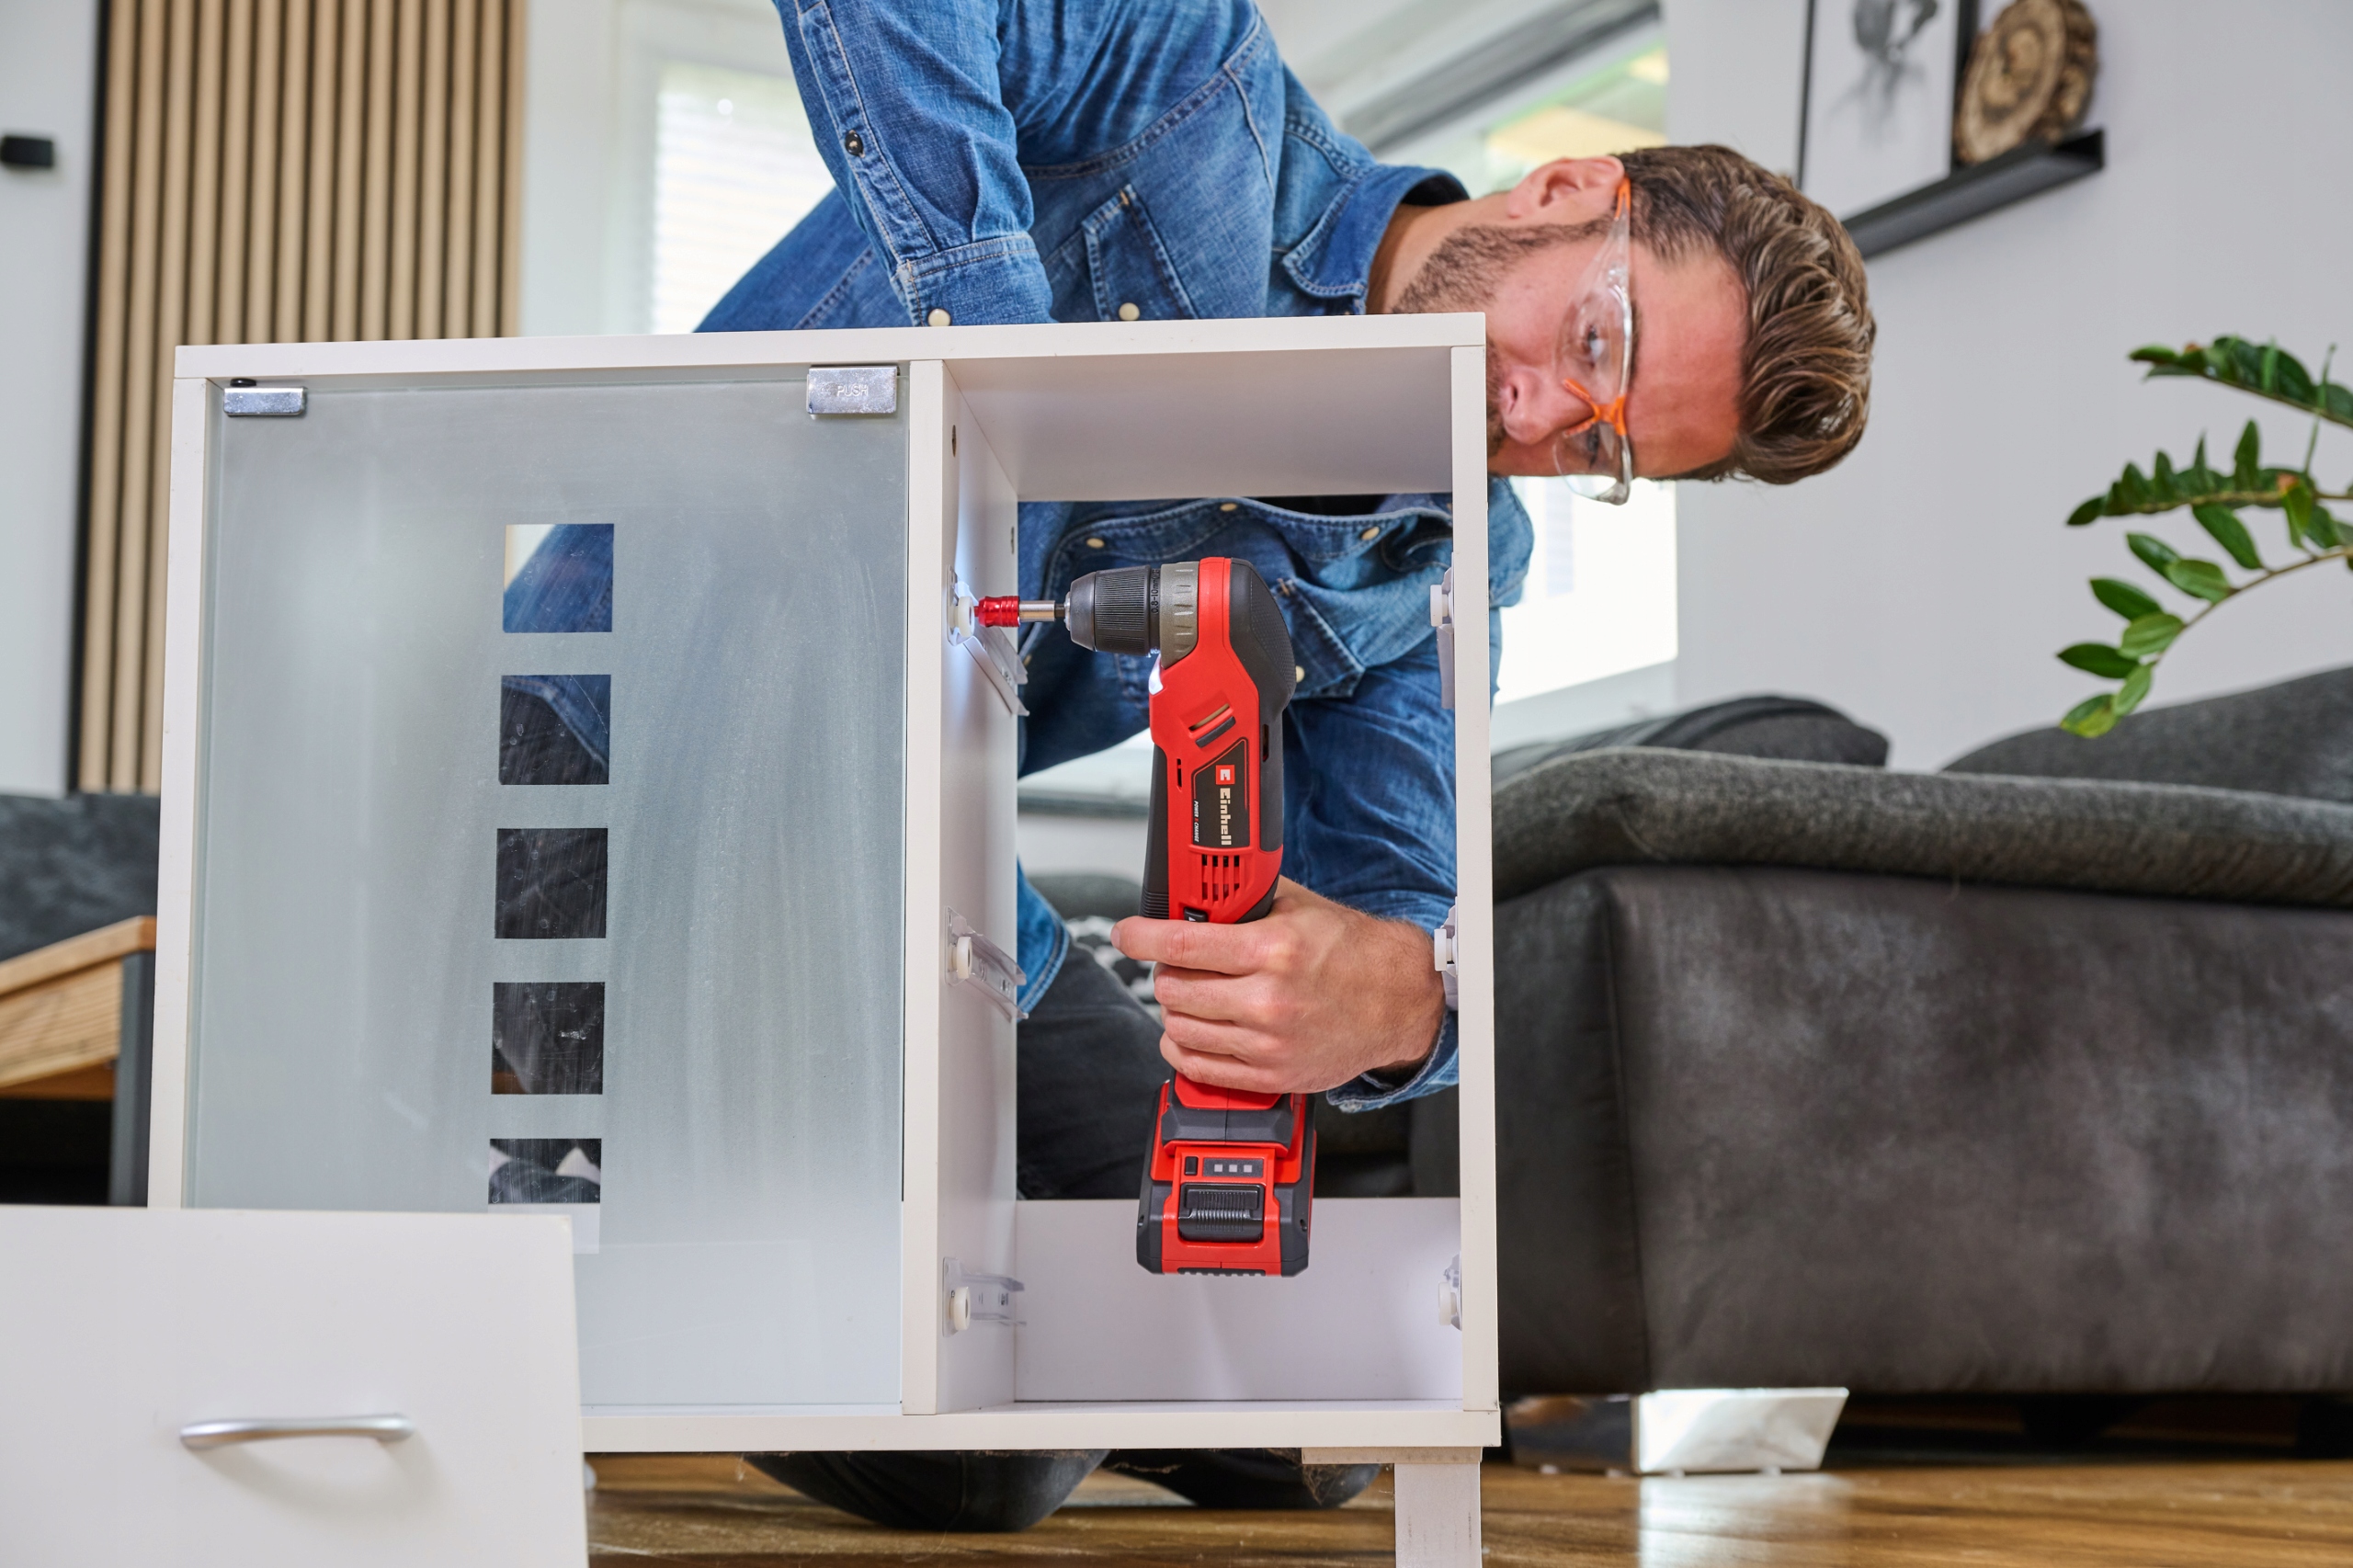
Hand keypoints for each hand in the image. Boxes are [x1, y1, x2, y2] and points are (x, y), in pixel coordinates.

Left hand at [1110, 878, 1445, 1094]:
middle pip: (1173, 989)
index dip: (1140, 936)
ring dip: (1175, 1009)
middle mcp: (1268, 1000)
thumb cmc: (1352, 952)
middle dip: (1166, 971)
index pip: (1181, 944)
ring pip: (1180, 1028)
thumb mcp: (1298, 908)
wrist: (1398, 999)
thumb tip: (1193, 894)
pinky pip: (1198, 1067)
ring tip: (1190, 995)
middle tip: (1176, 963)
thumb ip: (1245, 901)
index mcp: (1274, 950)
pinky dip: (1182, 1046)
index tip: (1126, 933)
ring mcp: (1268, 1044)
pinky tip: (1190, 1030)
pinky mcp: (1271, 1075)